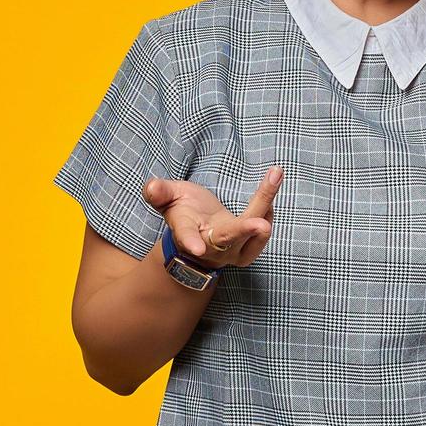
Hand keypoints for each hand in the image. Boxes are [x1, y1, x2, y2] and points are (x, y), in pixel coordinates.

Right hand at [142, 166, 283, 269]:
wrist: (199, 238)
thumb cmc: (183, 212)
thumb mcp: (168, 198)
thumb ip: (160, 193)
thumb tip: (151, 187)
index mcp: (185, 232)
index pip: (185, 237)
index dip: (190, 242)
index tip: (196, 249)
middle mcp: (210, 245)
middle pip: (227, 239)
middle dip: (244, 232)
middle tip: (261, 225)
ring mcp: (231, 249)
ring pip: (251, 234)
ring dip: (265, 205)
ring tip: (274, 176)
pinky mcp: (247, 247)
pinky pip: (261, 233)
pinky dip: (269, 208)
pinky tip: (271, 184)